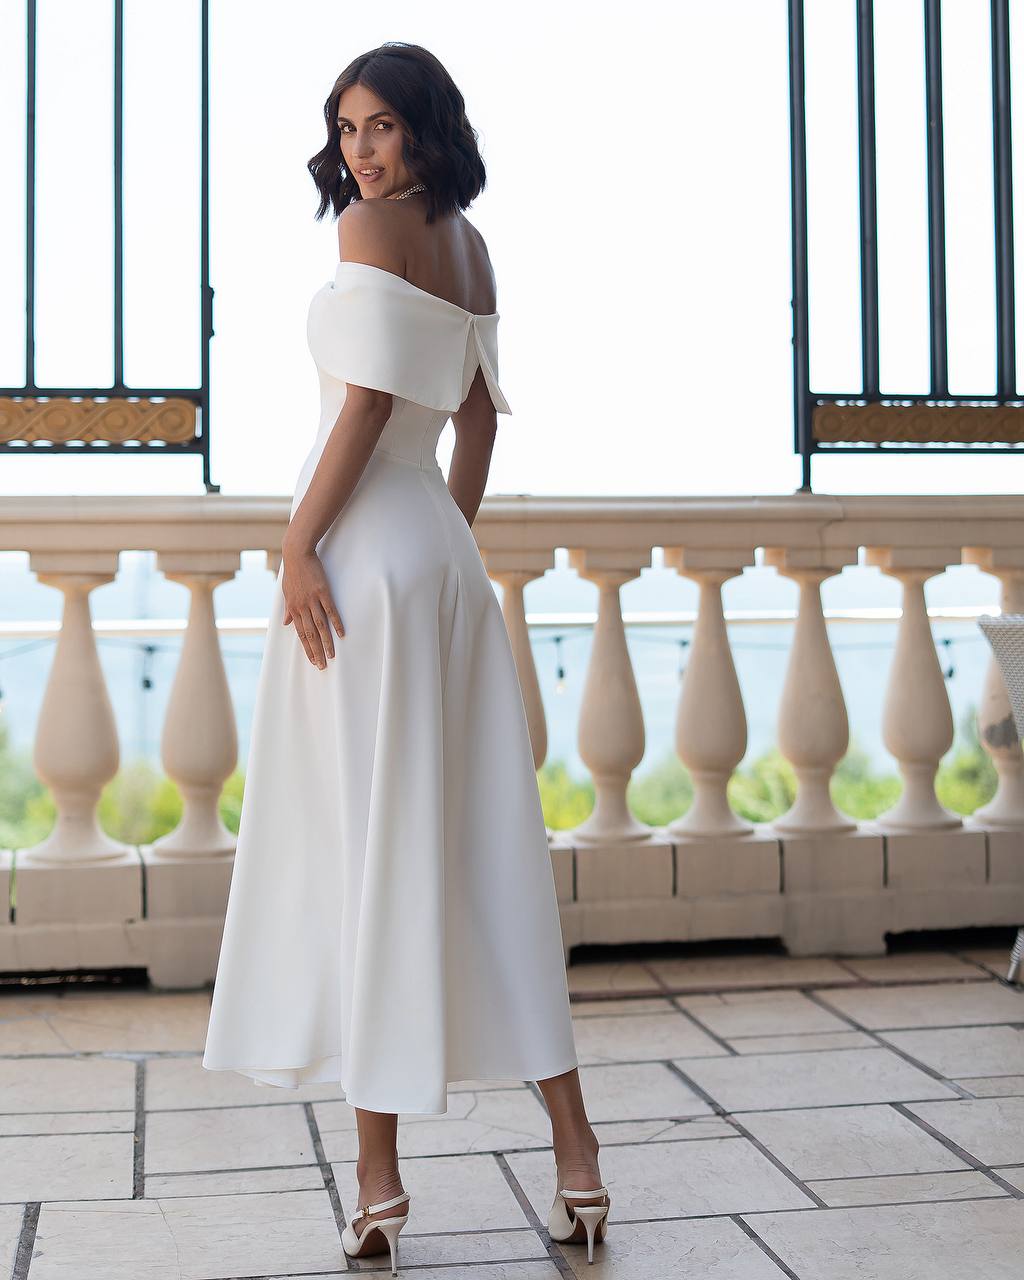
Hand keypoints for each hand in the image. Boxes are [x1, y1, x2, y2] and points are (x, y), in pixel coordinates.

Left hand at [280, 539, 344, 668]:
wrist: (297, 554)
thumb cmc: (292, 572)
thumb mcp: (286, 592)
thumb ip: (287, 609)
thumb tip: (285, 623)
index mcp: (293, 609)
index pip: (300, 634)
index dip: (307, 649)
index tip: (313, 661)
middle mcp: (302, 607)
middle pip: (310, 635)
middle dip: (316, 652)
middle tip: (322, 666)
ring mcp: (312, 600)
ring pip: (320, 627)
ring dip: (326, 642)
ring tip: (331, 656)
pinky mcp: (323, 592)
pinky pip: (330, 611)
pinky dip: (336, 623)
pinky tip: (341, 634)